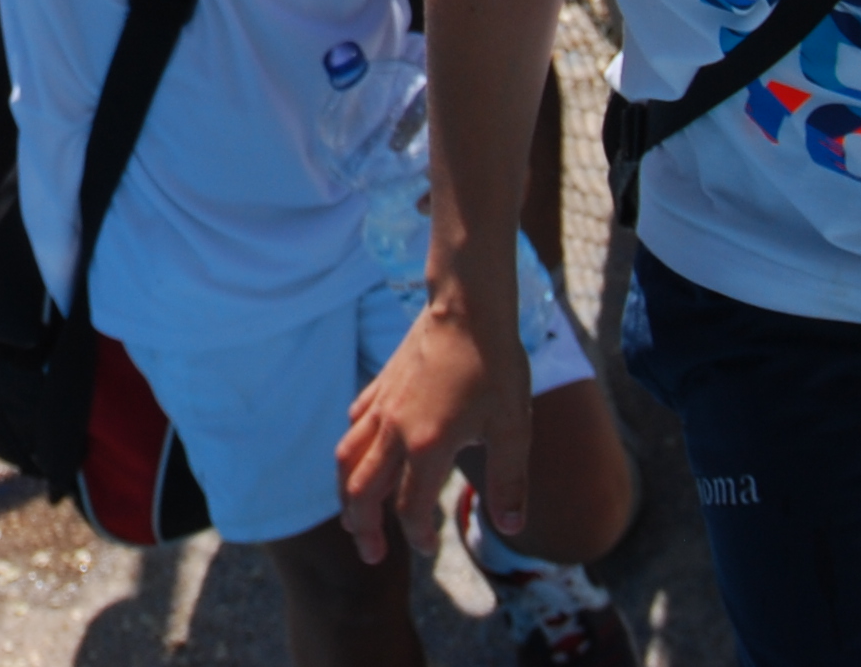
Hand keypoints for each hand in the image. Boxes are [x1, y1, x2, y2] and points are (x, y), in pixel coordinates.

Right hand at [338, 297, 529, 561]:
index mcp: (427, 446)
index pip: (409, 507)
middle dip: (362, 527)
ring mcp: (383, 405)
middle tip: (371, 553)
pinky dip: (353, 447)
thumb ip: (510, 481)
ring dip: (346, 492)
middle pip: (361, 489)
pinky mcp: (381, 385)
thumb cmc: (496, 366)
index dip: (417, 536)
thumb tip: (512, 525)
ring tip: (353, 514)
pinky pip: (355, 423)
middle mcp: (395, 430)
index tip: (429, 549)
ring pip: (348, 457)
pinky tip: (363, 453)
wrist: (469, 308)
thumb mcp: (514, 428)